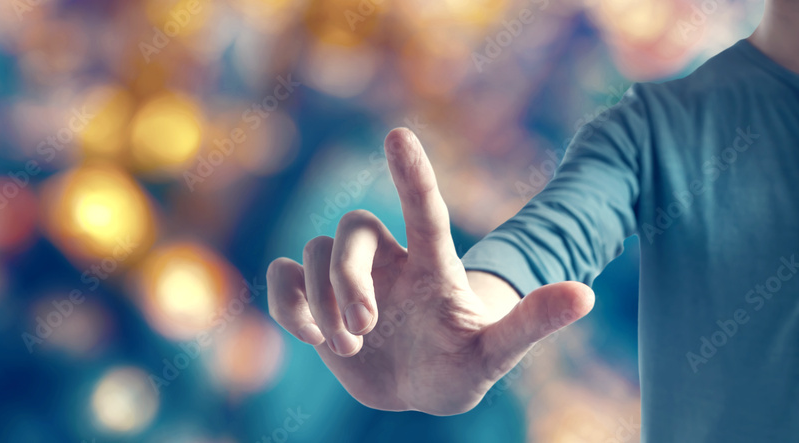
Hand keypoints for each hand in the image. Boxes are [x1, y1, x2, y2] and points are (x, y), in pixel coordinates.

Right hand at [267, 128, 594, 414]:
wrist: (419, 387)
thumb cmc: (464, 366)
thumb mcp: (498, 351)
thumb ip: (533, 322)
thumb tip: (587, 294)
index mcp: (432, 265)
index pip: (425, 211)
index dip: (412, 176)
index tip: (398, 136)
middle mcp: (388, 260)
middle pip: (352, 230)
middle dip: (348, 277)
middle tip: (363, 328)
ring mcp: (348, 277)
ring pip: (312, 251)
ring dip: (321, 301)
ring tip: (348, 346)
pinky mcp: (316, 300)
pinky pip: (283, 278)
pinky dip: (287, 301)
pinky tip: (310, 334)